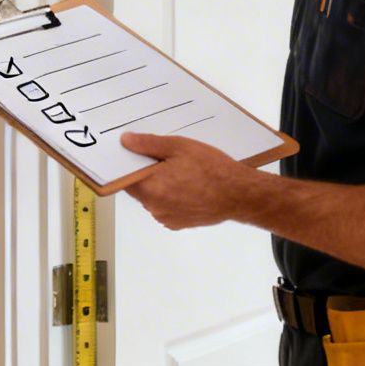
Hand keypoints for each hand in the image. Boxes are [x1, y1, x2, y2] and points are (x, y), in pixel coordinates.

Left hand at [120, 132, 260, 229]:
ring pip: (154, 198)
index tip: (138, 154)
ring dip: (161, 186)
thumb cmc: (211, 169)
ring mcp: (166, 218)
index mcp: (150, 188)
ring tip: (183, 173)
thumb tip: (126, 141)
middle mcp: (154, 207)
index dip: (130, 164)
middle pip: (139, 188)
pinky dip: (172, 197)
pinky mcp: (179, 224)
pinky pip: (166, 208)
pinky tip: (189, 186)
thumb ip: (148, 144)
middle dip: (148, 174)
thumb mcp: (178, 146)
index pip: (125, 177)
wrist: (239, 194)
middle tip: (167, 160)